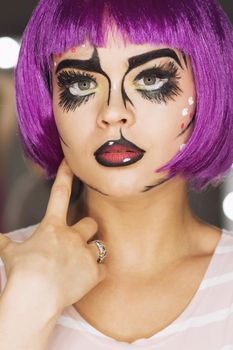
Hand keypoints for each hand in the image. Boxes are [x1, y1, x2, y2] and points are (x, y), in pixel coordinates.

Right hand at [0, 160, 106, 310]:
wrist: (35, 297)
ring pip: (101, 245)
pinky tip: (86, 279)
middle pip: (91, 222)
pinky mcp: (94, 273)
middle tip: (78, 239)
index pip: (59, 193)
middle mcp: (73, 236)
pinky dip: (98, 273)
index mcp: (52, 227)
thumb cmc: (22, 273)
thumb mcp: (10, 254)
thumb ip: (5, 243)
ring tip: (81, 262)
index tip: (71, 162)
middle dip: (87, 228)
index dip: (66, 175)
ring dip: (93, 251)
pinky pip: (105, 269)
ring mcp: (86, 253)